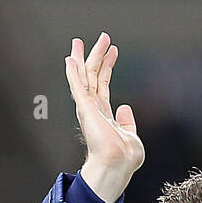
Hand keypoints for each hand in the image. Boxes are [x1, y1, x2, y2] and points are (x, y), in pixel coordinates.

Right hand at [65, 32, 144, 202]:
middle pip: (93, 77)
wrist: (117, 164)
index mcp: (103, 116)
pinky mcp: (84, 107)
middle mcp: (93, 111)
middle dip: (97, 56)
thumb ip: (127, 122)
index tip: (113, 52)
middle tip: (102, 38)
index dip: (108, 67)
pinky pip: (77, 85)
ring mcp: (88, 108)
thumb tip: (125, 108)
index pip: (103, 86)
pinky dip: (72, 71)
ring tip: (80, 41)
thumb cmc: (124, 158)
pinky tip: (70, 58)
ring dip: (83, 58)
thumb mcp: (131, 135)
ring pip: (84, 77)